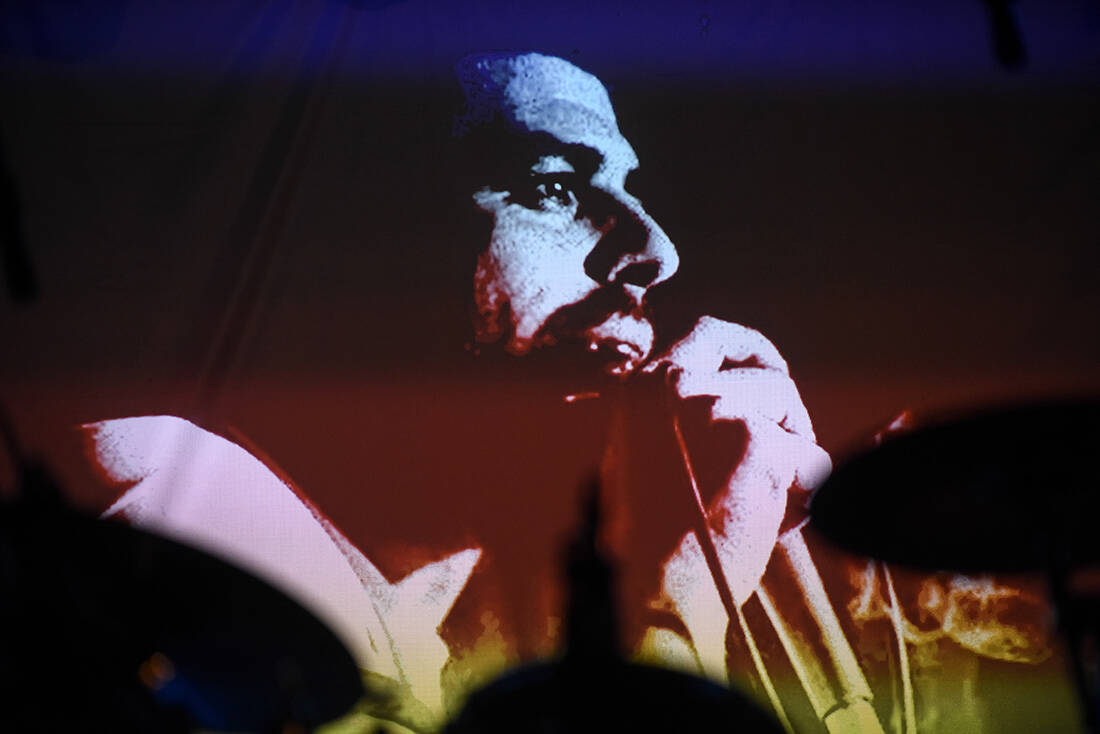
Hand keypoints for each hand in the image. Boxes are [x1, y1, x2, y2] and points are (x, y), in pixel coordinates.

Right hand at [650, 316, 830, 606]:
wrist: (652, 591)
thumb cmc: (655, 538)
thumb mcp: (652, 454)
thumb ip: (686, 415)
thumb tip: (754, 393)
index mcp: (642, 388)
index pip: (707, 330)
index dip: (749, 347)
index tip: (769, 370)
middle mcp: (674, 384)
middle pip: (766, 375)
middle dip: (787, 410)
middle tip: (785, 446)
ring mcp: (713, 408)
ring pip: (790, 413)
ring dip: (793, 456)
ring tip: (763, 502)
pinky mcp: (753, 442)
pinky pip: (812, 458)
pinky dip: (805, 492)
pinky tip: (772, 521)